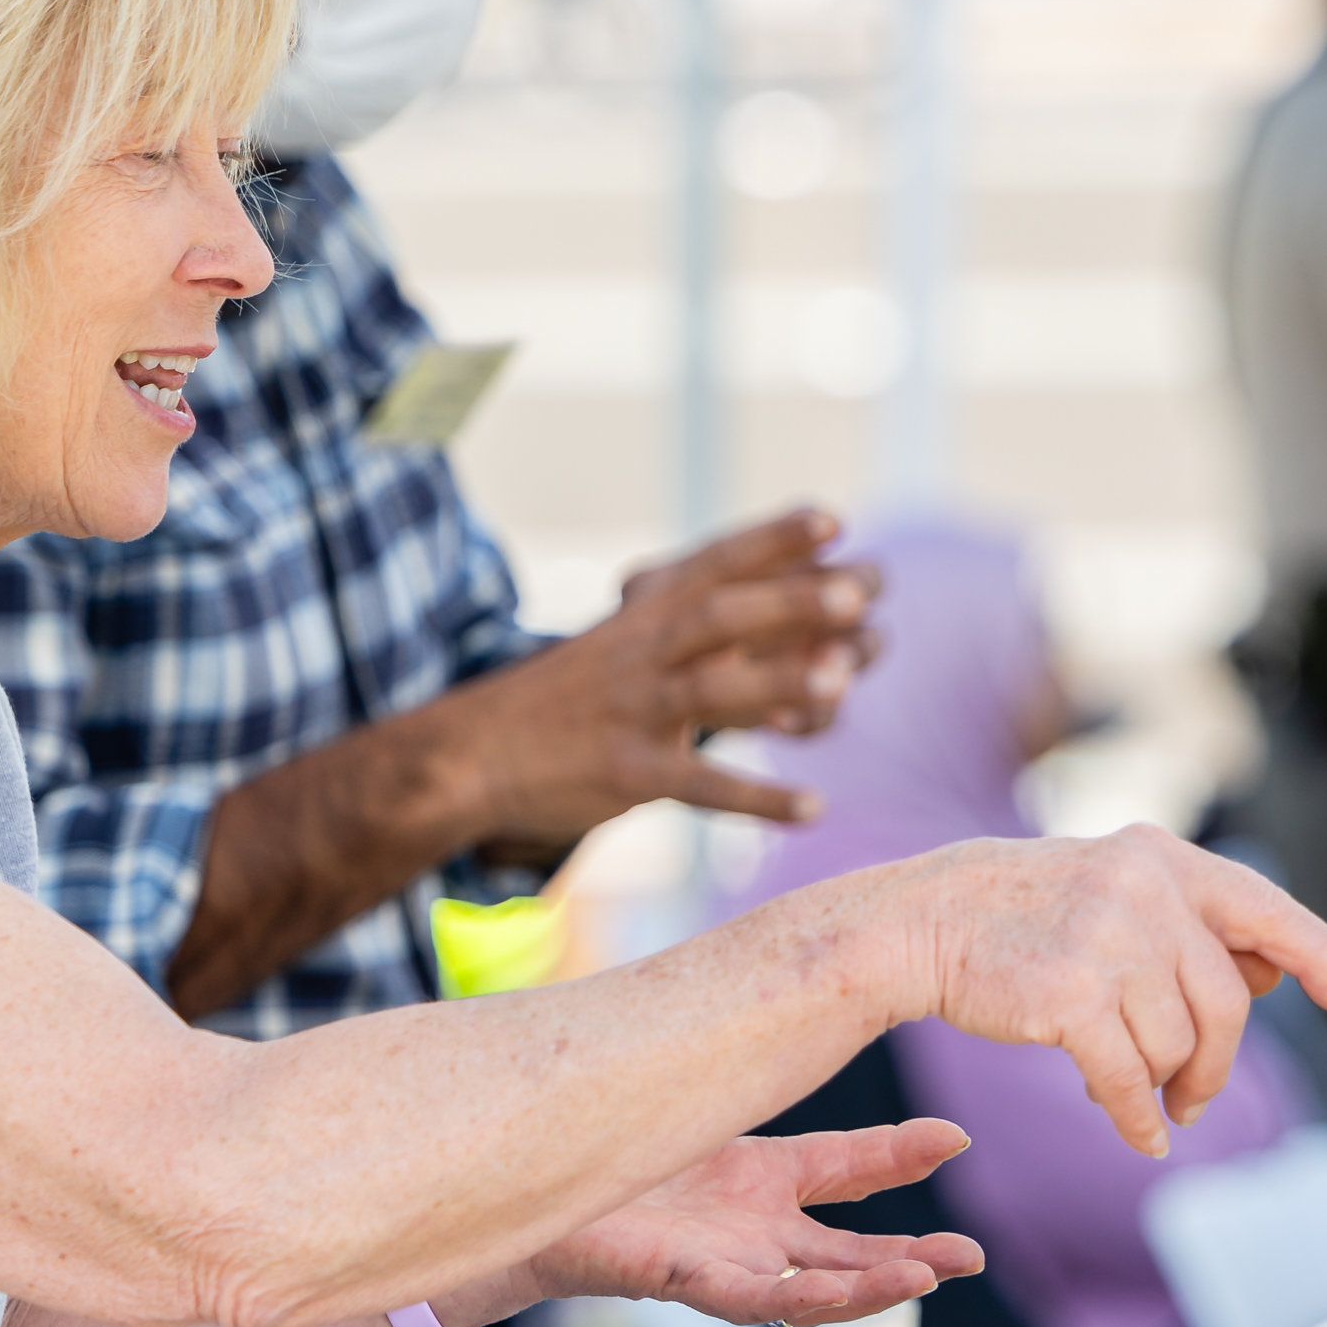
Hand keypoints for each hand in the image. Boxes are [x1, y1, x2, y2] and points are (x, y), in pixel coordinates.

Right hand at [424, 507, 880, 861]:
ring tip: (843, 685)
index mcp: (643, 616)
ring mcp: (634, 712)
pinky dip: (758, 797)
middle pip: (720, 616)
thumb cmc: (565, 699)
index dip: (772, 538)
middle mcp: (641, 653)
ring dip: (779, 685)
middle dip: (788, 603)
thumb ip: (688, 625)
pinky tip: (815, 806)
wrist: (469, 754)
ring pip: (712, 691)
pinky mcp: (628, 773)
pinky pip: (700, 786)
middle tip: (857, 594)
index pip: (714, 563)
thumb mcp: (619, 643)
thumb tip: (782, 614)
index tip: (835, 519)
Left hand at [449, 1120, 981, 1326]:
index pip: (853, 1172)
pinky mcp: (683, 1279)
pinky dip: (809, 1298)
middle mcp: (752, 1233)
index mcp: (764, 1186)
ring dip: (875, 1288)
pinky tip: (841, 1293)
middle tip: (972, 1258)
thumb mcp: (712, 1105)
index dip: (903, 1158)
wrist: (525, 1181)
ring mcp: (722, 1261)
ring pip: (814, 1289)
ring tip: (929, 1276)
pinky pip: (756, 1297)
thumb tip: (812, 1011)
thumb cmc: (614, 1148)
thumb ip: (750, 1071)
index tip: (958, 1138)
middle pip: (850, 1256)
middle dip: (914, 1260)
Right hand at [863, 828, 1326, 1159]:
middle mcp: (1146, 890)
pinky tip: (1140, 1134)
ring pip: (1177, 1047)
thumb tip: (1272, 978)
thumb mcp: (1121, 891)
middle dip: (1215, 1066)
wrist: (932, 919)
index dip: (1322, 957)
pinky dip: (1138, 1118)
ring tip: (1131, 1087)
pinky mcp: (1070, 994)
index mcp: (1167, 859)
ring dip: (1163, 1084)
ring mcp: (1109, 939)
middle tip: (1195, 1098)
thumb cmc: (1036, 917)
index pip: (1269, 912)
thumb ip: (1194, 926)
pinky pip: (1129, 1080)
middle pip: (1228, 1006)